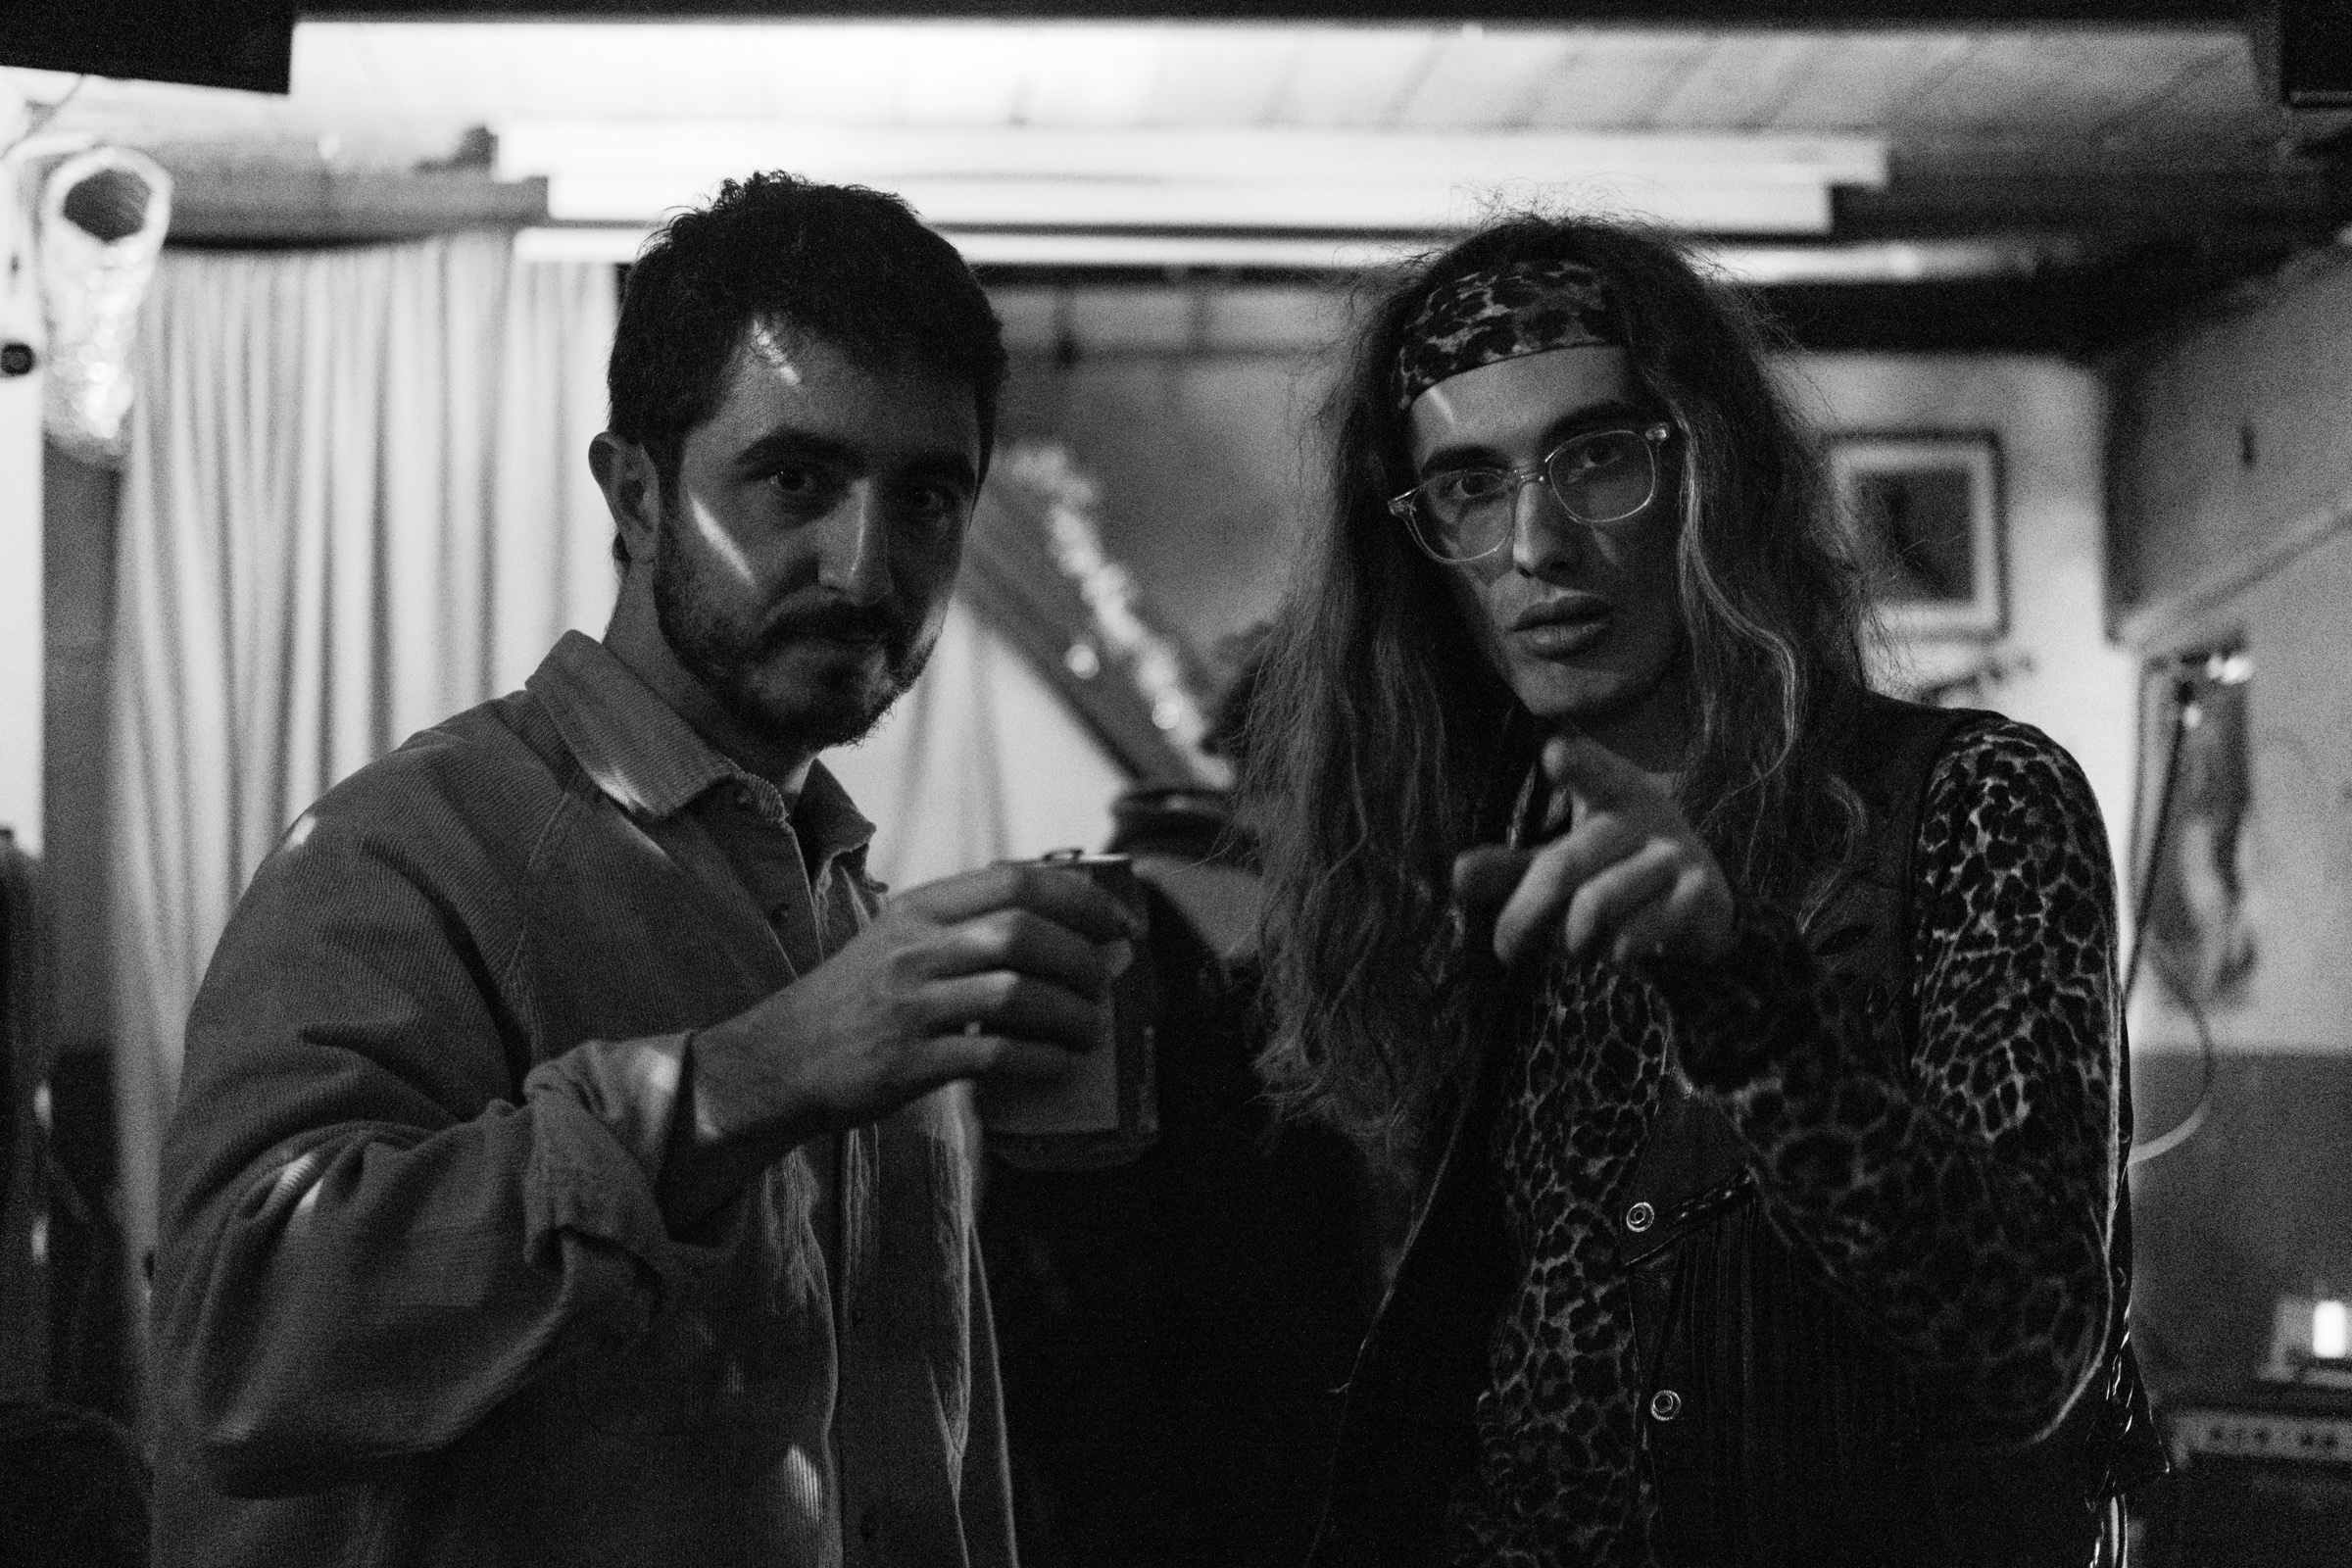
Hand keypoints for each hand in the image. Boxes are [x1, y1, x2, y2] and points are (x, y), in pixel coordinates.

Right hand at [659, 861, 1136, 1227]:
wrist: (781, 1058)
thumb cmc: (856, 998)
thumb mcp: (898, 938)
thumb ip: (964, 925)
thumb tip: (1062, 925)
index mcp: (918, 909)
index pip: (1016, 881)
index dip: (1081, 898)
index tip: (1118, 923)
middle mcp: (914, 949)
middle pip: (1024, 934)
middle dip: (1083, 959)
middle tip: (1106, 982)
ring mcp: (910, 1006)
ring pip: (1017, 995)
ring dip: (1072, 1013)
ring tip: (1091, 1028)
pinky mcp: (910, 1062)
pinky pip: (996, 1055)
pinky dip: (1043, 1058)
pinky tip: (1062, 1062)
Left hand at [1452, 735, 1734, 973]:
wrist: (1701, 908)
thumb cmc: (1614, 871)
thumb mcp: (1563, 864)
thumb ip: (1511, 869)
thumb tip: (1458, 875)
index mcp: (1610, 788)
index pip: (1591, 769)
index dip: (1576, 760)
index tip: (1553, 753)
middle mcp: (1645, 812)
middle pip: (1563, 867)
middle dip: (1524, 915)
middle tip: (1503, 950)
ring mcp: (1676, 850)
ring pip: (1596, 905)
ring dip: (1571, 941)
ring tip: (1573, 948)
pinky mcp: (1699, 892)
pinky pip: (1634, 934)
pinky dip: (1612, 954)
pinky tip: (1615, 953)